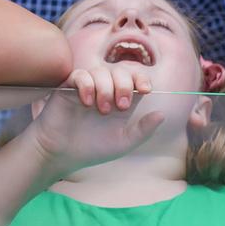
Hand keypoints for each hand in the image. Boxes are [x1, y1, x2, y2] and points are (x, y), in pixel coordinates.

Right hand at [25, 67, 162, 178]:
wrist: (61, 154)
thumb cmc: (92, 149)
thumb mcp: (123, 142)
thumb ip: (143, 130)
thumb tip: (162, 114)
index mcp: (120, 100)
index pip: (134, 78)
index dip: (141, 79)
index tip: (145, 90)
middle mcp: (104, 90)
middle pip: (120, 71)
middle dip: (124, 85)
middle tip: (120, 107)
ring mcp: (86, 87)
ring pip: (100, 71)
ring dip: (105, 88)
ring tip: (102, 109)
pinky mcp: (68, 88)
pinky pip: (80, 75)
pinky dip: (87, 85)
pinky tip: (87, 102)